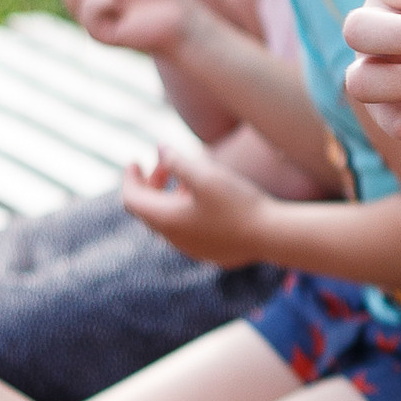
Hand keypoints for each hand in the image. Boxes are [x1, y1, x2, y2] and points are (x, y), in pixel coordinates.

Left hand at [120, 141, 274, 268]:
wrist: (271, 236)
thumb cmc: (237, 204)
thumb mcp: (206, 175)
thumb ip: (178, 161)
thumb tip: (160, 149)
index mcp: (166, 219)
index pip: (131, 199)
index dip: (129, 178)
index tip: (134, 161)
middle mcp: (173, 238)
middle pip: (147, 209)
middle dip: (150, 184)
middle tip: (164, 163)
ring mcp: (190, 248)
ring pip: (167, 220)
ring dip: (168, 197)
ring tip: (187, 180)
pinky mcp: (208, 252)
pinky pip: (186, 230)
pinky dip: (184, 211)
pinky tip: (205, 201)